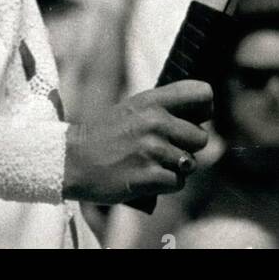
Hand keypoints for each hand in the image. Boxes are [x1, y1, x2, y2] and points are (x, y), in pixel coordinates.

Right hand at [63, 80, 211, 205]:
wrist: (74, 159)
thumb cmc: (106, 134)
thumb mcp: (133, 108)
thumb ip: (164, 109)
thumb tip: (202, 117)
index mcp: (152, 100)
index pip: (203, 94)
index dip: (205, 110)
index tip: (195, 119)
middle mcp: (155, 121)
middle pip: (201, 138)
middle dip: (188, 148)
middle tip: (165, 150)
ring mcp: (152, 149)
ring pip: (189, 164)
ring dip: (175, 169)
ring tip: (151, 164)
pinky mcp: (148, 176)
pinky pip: (177, 183)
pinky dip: (166, 185)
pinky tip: (147, 178)